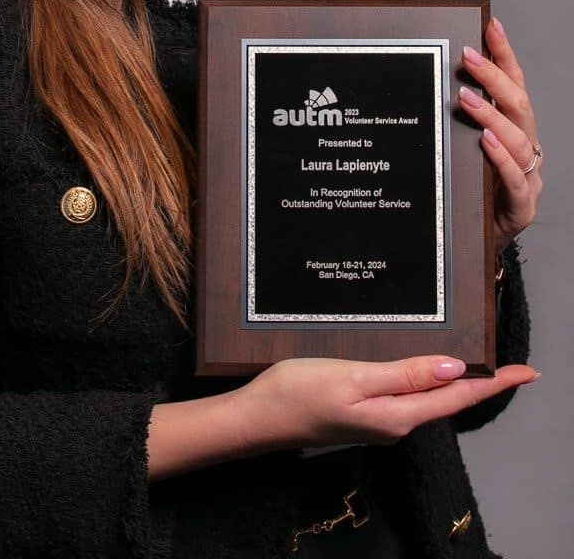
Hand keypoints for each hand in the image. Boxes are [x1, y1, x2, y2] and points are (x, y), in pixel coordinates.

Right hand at [235, 354, 537, 453]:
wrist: (258, 418)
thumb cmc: (298, 394)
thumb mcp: (353, 378)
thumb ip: (403, 375)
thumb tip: (452, 368)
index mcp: (398, 415)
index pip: (458, 396)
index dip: (495, 383)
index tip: (528, 372)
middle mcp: (395, 422)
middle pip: (450, 399)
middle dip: (485, 382)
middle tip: (514, 365)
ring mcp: (380, 419)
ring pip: (431, 397)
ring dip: (458, 381)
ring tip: (483, 365)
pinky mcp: (365, 411)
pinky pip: (410, 395)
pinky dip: (430, 380)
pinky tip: (430, 368)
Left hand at [460, 17, 542, 254]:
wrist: (472, 244)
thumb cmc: (466, 191)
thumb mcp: (459, 148)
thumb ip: (454, 119)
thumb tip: (427, 80)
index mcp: (512, 129)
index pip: (513, 85)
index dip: (505, 54)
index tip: (491, 26)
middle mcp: (525, 148)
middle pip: (519, 105)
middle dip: (494, 77)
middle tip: (467, 57)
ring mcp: (526, 176)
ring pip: (519, 139)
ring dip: (492, 115)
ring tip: (466, 99)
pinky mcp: (520, 206)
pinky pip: (516, 180)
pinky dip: (501, 159)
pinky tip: (485, 143)